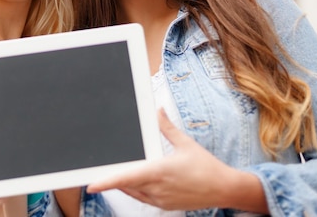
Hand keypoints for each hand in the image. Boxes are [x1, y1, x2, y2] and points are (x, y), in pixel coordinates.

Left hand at [86, 109, 265, 211]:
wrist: (225, 189)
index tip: (91, 184)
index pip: (127, 178)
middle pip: (126, 185)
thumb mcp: (185, 143)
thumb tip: (158, 110)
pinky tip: (135, 181)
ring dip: (124, 183)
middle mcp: (157, 189)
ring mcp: (161, 200)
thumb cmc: (207, 167)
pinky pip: (143, 199)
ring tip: (117, 171)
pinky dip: (135, 190)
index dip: (107, 182)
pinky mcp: (165, 205)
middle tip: (101, 168)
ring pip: (133, 193)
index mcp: (159, 172)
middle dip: (113, 178)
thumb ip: (167, 127)